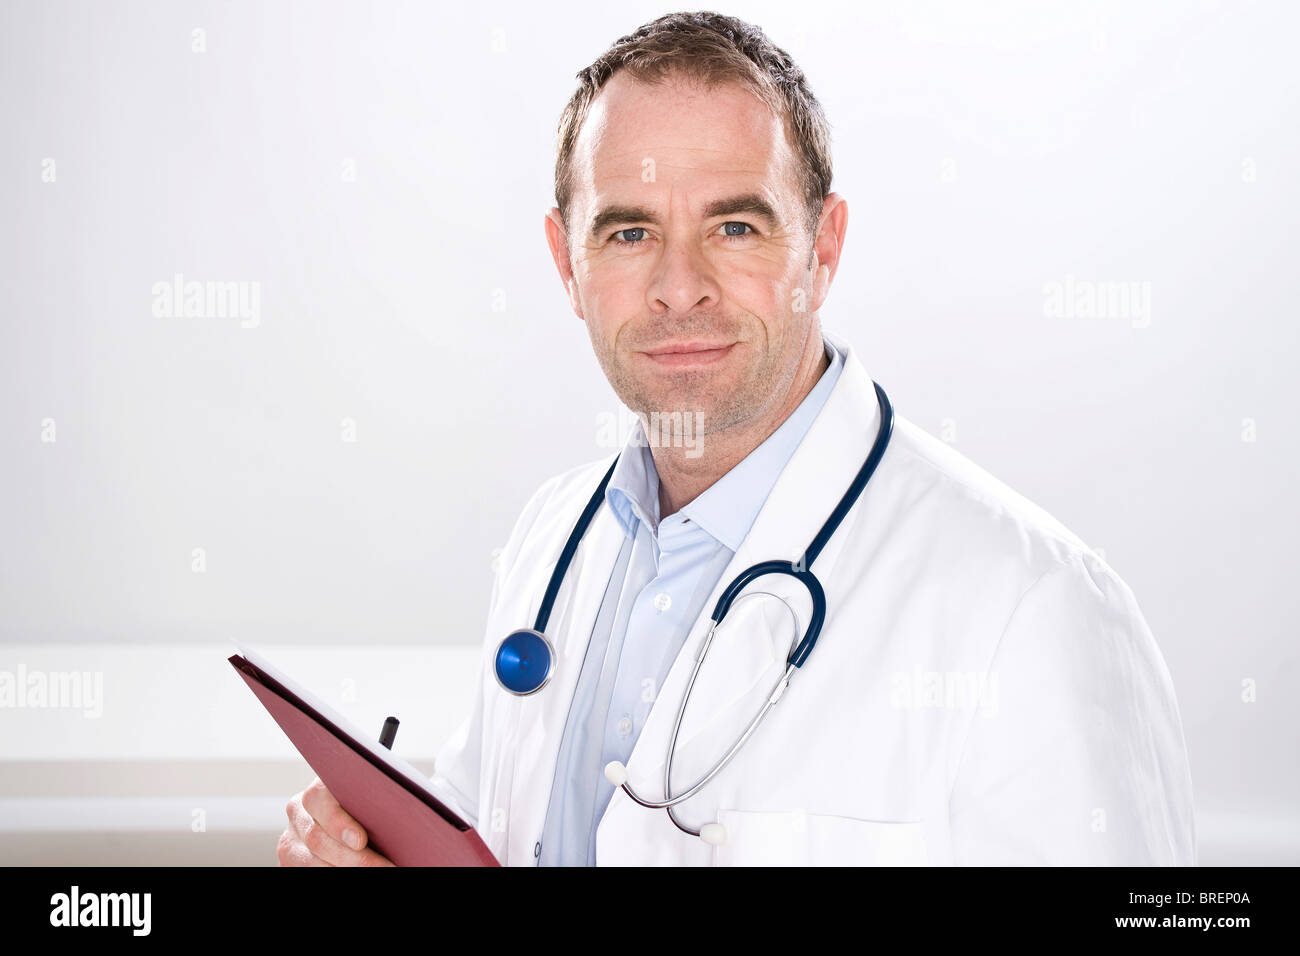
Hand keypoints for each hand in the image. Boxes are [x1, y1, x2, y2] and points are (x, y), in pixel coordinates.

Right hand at [278, 777, 395, 865]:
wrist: (351, 815)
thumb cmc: (369, 803)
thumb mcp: (368, 794)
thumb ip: (373, 799)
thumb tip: (404, 813)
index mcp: (317, 787)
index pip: (319, 799)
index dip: (339, 822)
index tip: (361, 840)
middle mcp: (298, 810)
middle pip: (318, 838)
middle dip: (353, 857)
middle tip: (383, 867)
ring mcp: (291, 838)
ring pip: (313, 861)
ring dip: (347, 869)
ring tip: (379, 871)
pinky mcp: (291, 859)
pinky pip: (310, 870)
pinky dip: (336, 873)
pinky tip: (363, 873)